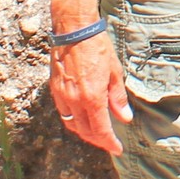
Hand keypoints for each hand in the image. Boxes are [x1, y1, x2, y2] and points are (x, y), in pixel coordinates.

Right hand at [50, 33, 133, 154]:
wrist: (74, 29)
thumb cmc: (97, 47)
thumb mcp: (114, 72)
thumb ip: (118, 98)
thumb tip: (124, 118)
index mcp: (92, 97)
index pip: (100, 130)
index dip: (109, 142)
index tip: (117, 148)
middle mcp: (74, 100)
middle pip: (85, 131)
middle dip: (98, 140)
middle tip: (109, 142)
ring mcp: (62, 95)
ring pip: (72, 124)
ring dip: (84, 132)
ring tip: (96, 132)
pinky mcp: (55, 89)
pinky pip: (64, 112)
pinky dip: (73, 120)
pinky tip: (82, 116)